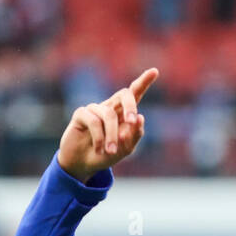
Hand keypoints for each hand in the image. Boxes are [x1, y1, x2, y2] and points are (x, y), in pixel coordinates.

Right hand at [57, 68, 157, 182]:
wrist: (83, 164)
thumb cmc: (106, 155)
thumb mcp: (125, 149)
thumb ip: (134, 135)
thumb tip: (140, 118)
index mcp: (124, 113)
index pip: (135, 94)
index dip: (144, 82)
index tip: (155, 71)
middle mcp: (110, 107)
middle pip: (124, 94)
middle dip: (130, 106)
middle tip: (132, 120)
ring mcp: (95, 109)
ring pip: (109, 115)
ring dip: (112, 136)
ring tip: (110, 151)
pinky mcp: (81, 114)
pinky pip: (94, 122)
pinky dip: (99, 138)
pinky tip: (99, 149)